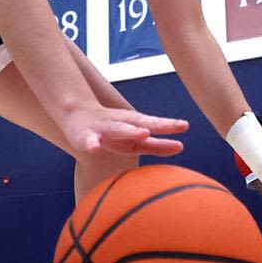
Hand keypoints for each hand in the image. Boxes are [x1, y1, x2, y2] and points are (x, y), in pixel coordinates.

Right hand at [63, 105, 188, 155]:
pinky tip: (95, 147)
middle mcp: (122, 122)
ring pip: (119, 128)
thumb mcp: (134, 140)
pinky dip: (92, 143)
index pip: (155, 124)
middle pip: (142, 122)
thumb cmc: (111, 130)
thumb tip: (181, 146)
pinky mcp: (86, 135)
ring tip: (144, 133)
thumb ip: (156, 145)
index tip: (185, 126)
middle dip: (158, 124)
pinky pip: (89, 140)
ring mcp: (104, 128)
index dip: (169, 126)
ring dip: (131, 130)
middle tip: (175, 125)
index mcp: (134, 124)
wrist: (76, 115)